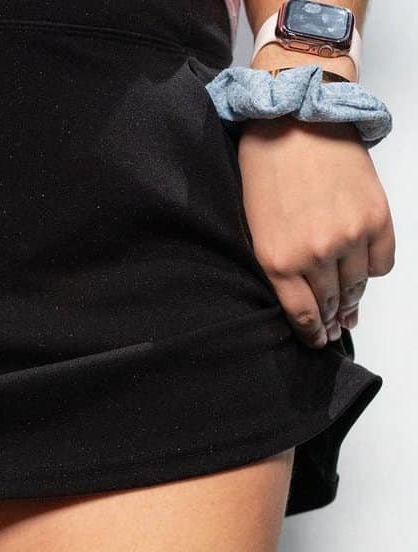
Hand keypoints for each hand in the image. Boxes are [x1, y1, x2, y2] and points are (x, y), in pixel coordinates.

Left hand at [237, 115, 394, 347]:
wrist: (293, 123)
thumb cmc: (266, 173)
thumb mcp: (256, 231)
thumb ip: (278, 267)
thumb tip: (300, 297)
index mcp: (278, 262)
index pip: (302, 315)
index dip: (311, 333)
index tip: (316, 340)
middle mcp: (315, 255)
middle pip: (331, 304)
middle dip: (332, 321)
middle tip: (334, 331)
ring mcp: (349, 237)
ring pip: (357, 287)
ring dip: (354, 302)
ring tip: (351, 312)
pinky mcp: (376, 217)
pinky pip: (382, 262)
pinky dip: (374, 271)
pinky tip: (365, 275)